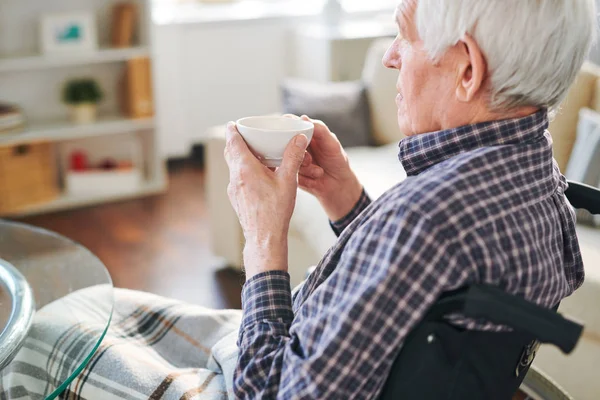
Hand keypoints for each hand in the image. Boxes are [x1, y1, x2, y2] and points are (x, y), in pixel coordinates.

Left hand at [224, 122, 308, 277]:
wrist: (264, 238)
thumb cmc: (275, 211)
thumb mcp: (288, 181)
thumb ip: (293, 157)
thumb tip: (299, 138)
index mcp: (245, 169)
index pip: (233, 142)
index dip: (232, 130)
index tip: (233, 123)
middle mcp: (236, 177)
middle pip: (230, 153)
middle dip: (236, 141)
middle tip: (245, 134)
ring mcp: (234, 189)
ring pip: (233, 166)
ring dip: (240, 157)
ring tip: (254, 152)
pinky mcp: (237, 199)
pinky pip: (237, 179)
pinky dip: (243, 171)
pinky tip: (257, 175)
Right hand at [286, 115, 362, 221]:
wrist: (339, 185)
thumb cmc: (337, 161)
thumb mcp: (332, 143)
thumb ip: (320, 130)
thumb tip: (303, 117)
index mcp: (305, 134)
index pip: (289, 125)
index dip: (285, 126)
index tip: (286, 132)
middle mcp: (296, 146)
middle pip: (284, 142)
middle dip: (297, 152)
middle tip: (310, 159)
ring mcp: (292, 160)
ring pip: (288, 159)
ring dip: (305, 166)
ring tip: (318, 170)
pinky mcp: (291, 173)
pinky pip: (291, 172)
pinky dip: (306, 175)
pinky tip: (315, 177)